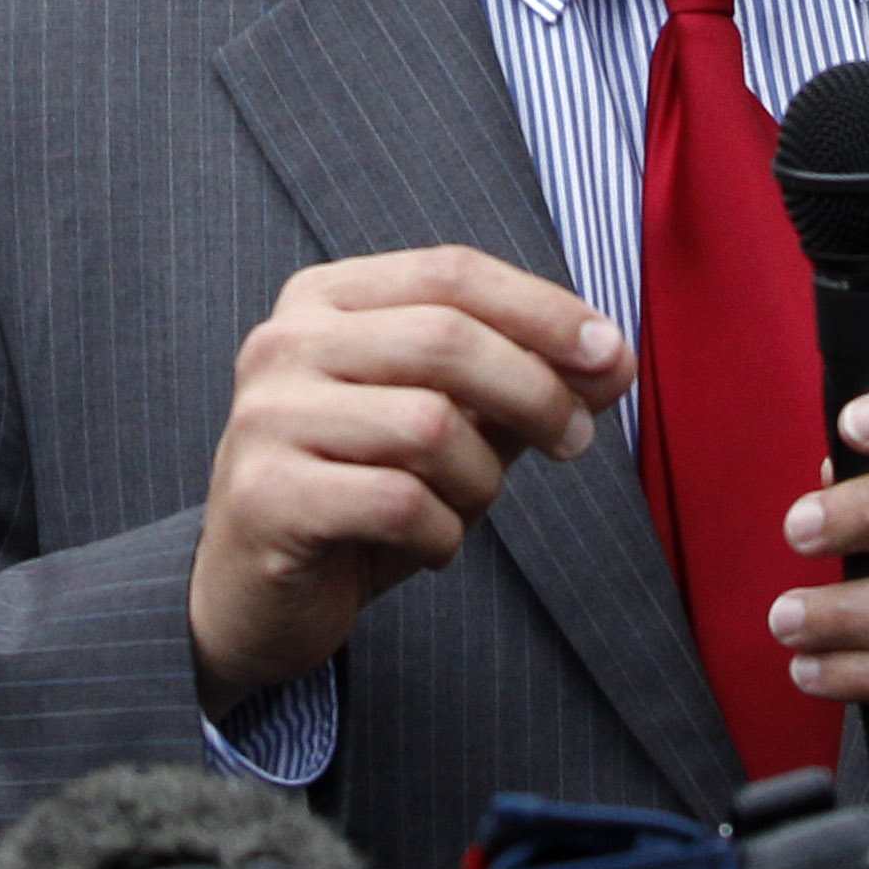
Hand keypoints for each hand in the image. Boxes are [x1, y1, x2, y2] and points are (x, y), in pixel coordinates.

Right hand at [188, 246, 631, 714]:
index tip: (611, 354)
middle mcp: (285, 343)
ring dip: (481, 478)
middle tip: (576, 441)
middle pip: (446, 337)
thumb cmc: (360, 495)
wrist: (253, 596)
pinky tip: (427, 544)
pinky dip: (442, 535)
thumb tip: (615, 359)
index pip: (451, 272)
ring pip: (430, 424)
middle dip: (536, 391)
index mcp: (325, 300)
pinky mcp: (268, 497)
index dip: (543, 309)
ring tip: (467, 504)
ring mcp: (267, 417)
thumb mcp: (449, 426)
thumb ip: (522, 383)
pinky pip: (401, 504)